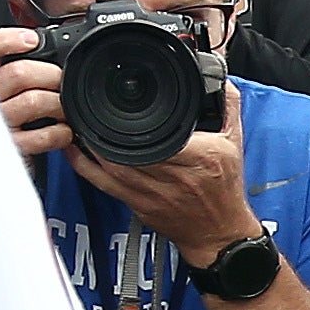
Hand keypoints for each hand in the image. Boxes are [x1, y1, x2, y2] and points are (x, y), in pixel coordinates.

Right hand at [0, 27, 70, 161]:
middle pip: (19, 73)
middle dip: (50, 73)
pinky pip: (43, 135)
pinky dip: (61, 132)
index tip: (31, 40)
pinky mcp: (12, 148)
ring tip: (62, 106)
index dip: (7, 40)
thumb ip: (5, 64)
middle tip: (59, 79)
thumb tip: (34, 42)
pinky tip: (62, 131)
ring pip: (34, 101)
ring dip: (58, 102)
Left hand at [74, 84, 257, 257]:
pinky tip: (74, 151)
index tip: (119, 102)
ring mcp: (152, 193)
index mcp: (200, 156)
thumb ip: (226, 105)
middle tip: (88, 108)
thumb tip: (218, 77)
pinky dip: (84, 166)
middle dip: (104, 129)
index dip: (136, 122)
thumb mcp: (235, 141)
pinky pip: (103, 184)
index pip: (164, 135)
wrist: (218, 233)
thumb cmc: (225, 189)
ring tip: (78, 124)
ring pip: (111, 166)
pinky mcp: (138, 205)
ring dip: (90, 145)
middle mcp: (175, 176)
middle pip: (129, 149)